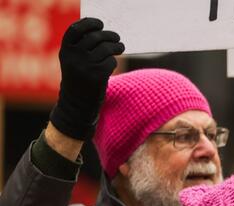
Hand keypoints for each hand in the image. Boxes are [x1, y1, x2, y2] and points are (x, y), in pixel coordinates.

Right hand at [49, 18, 123, 140]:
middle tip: (117, 39)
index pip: (76, 29)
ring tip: (120, 47)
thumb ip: (81, 47)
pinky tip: (111, 66)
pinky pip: (110, 62)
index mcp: (65, 51)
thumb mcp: (73, 62)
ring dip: (116, 47)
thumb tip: (103, 33)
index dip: (89, 24)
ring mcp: (84, 66)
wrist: (76, 105)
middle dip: (109, 36)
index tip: (100, 24)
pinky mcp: (96, 76)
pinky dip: (113, 62)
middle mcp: (73, 57)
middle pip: (95, 37)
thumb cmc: (78, 80)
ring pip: (105, 49)